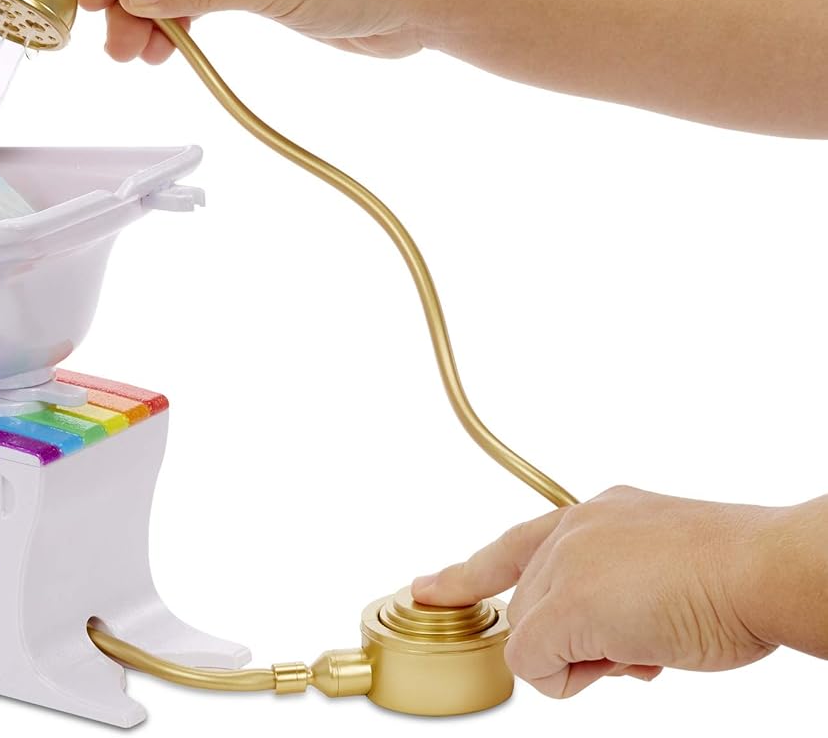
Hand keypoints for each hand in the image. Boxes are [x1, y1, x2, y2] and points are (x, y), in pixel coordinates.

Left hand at [411, 486, 779, 698]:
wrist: (764, 571)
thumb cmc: (735, 576)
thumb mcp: (659, 569)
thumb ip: (614, 591)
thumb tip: (607, 646)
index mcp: (597, 515)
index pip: (517, 545)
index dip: (469, 574)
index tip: (428, 588)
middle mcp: (573, 530)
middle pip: (532, 610)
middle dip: (579, 643)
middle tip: (644, 638)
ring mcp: (564, 565)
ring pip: (534, 639)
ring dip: (589, 660)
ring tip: (651, 637)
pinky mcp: (562, 607)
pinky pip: (536, 664)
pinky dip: (576, 676)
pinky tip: (634, 651)